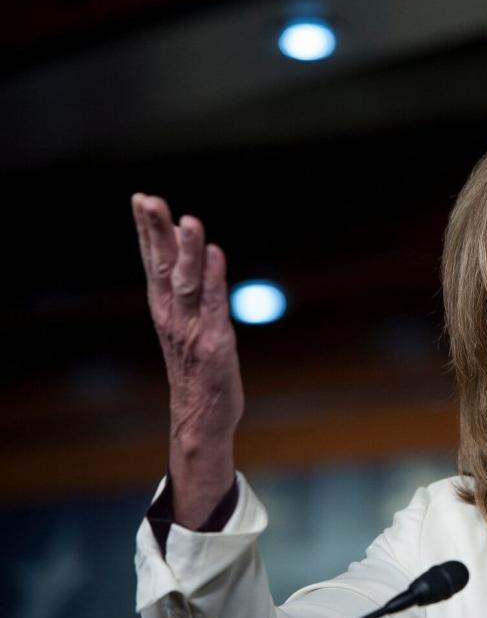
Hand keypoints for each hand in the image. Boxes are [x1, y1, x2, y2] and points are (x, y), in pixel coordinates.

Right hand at [132, 193, 243, 527]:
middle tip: (148, 199)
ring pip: (188, 282)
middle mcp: (173, 315)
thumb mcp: (184, 326)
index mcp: (164, 308)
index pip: (153, 261)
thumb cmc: (196, 369)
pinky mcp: (215, 343)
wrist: (200, 419)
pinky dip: (214, 280)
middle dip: (156, 231)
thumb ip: (183, 294)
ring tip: (189, 220)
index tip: (140, 198)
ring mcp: (192, 329)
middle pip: (163, 266)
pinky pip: (215, 306)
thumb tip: (189, 259)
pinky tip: (215, 255)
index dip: (146, 230)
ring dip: (188, 251)